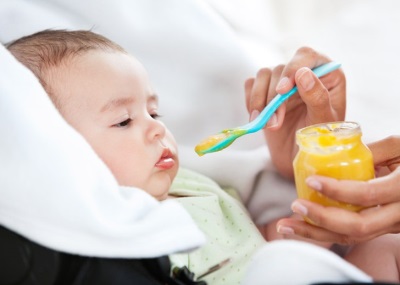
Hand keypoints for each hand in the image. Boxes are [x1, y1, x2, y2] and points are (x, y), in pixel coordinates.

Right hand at [244, 47, 345, 177]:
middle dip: (274, 97)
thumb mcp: (324, 121)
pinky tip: (257, 119)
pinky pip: (250, 85)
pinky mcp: (265, 92)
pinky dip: (251, 101)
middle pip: (281, 68)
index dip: (293, 68)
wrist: (299, 158)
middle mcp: (304, 73)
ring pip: (263, 75)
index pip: (307, 55)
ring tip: (266, 125)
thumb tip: (303, 73)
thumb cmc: (319, 141)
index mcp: (326, 75)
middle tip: (275, 123)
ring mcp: (282, 82)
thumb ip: (317, 97)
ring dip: (260, 100)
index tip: (283, 91)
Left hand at [276, 136, 399, 243]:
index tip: (312, 180)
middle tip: (294, 207)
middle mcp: (398, 214)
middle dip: (320, 220)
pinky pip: (352, 236)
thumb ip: (373, 149)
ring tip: (286, 226)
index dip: (337, 190)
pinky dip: (325, 233)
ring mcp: (390, 225)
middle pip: (357, 226)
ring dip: (315, 234)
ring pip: (351, 237)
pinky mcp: (381, 228)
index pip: (367, 195)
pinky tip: (304, 226)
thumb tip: (335, 150)